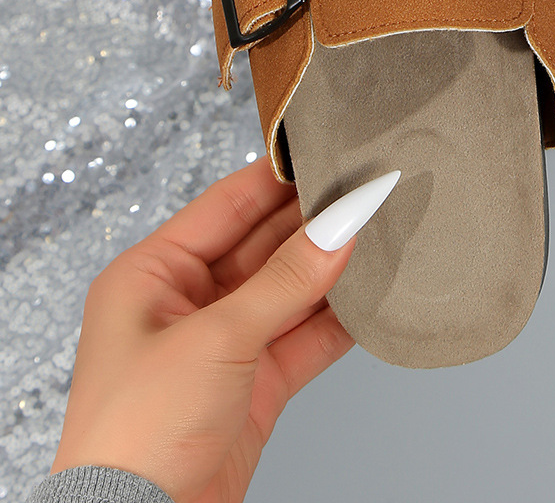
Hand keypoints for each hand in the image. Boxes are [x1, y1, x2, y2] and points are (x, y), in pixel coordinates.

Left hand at [50, 157, 396, 502]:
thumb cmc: (138, 433)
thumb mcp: (216, 339)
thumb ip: (287, 279)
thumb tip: (342, 224)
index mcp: (152, 274)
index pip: (228, 204)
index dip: (281, 178)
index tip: (333, 154)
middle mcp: (187, 303)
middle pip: (266, 245)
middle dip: (316, 224)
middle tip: (370, 192)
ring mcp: (223, 344)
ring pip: (292, 290)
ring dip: (334, 270)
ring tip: (383, 235)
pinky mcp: (255, 383)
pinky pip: (307, 335)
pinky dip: (340, 319)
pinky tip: (374, 297)